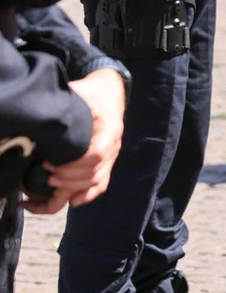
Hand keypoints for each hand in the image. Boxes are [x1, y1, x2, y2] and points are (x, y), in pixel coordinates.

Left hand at [26, 68, 124, 212]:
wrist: (107, 93)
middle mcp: (114, 144)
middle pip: (95, 172)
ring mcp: (112, 155)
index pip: (97, 155)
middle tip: (47, 175)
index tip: (49, 164)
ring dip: (73, 187)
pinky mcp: (107, 161)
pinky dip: (88, 195)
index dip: (73, 165)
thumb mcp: (79, 92)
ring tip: (50, 183)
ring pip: (97, 181)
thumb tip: (44, 115)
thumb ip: (66, 104)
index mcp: (110, 128)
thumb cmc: (90, 93)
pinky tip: (72, 201)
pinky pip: (102, 183)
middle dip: (68, 179)